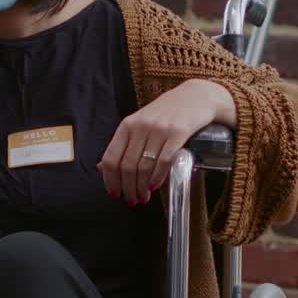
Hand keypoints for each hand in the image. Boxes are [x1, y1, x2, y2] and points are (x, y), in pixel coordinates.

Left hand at [97, 79, 236, 204]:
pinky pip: (163, 161)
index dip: (110, 180)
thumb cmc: (166, 113)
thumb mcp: (139, 124)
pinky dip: (157, 178)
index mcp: (127, 126)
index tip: (114, 194)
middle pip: (127, 166)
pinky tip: (155, 186)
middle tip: (132, 200)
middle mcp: (140, 127)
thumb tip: (102, 167)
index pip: (111, 158)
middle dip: (128, 188)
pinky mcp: (178, 133)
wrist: (195, 96)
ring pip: (144, 167)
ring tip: (144, 197)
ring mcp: (159, 129)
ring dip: (142, 187)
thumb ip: (123, 145)